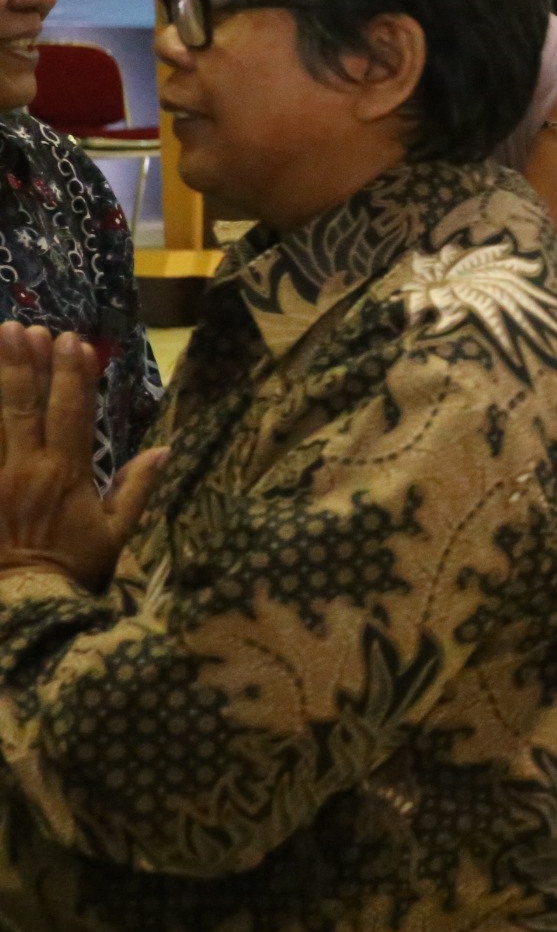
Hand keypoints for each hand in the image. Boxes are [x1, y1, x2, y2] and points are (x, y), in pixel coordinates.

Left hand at [0, 325, 167, 589]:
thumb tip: (165, 448)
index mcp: (68, 475)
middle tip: (25, 328)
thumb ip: (137, 488)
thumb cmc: (74, 569)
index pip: (72, 414)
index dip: (74, 375)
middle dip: (27, 364)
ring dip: (0, 377)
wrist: (26, 603)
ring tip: (0, 338)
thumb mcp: (117, 534)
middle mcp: (28, 468)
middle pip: (26, 406)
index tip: (74, 341)